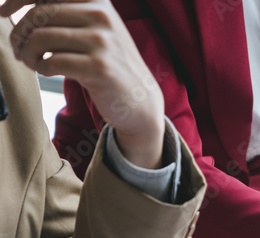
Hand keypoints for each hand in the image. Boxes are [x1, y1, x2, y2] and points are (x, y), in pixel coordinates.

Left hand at [3, 0, 164, 167]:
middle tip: (19, 49)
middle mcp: (102, 17)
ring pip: (42, 38)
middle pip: (39, 15)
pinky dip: (41, 68)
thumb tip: (20, 6)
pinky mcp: (100, 68)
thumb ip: (67, 13)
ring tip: (31, 61)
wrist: (139, 98)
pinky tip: (47, 71)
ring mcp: (103, 42)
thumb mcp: (95, 29)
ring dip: (28, 52)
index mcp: (97, 2)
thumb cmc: (108, 63)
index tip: (4, 12)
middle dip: (20, 33)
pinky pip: (53, 62)